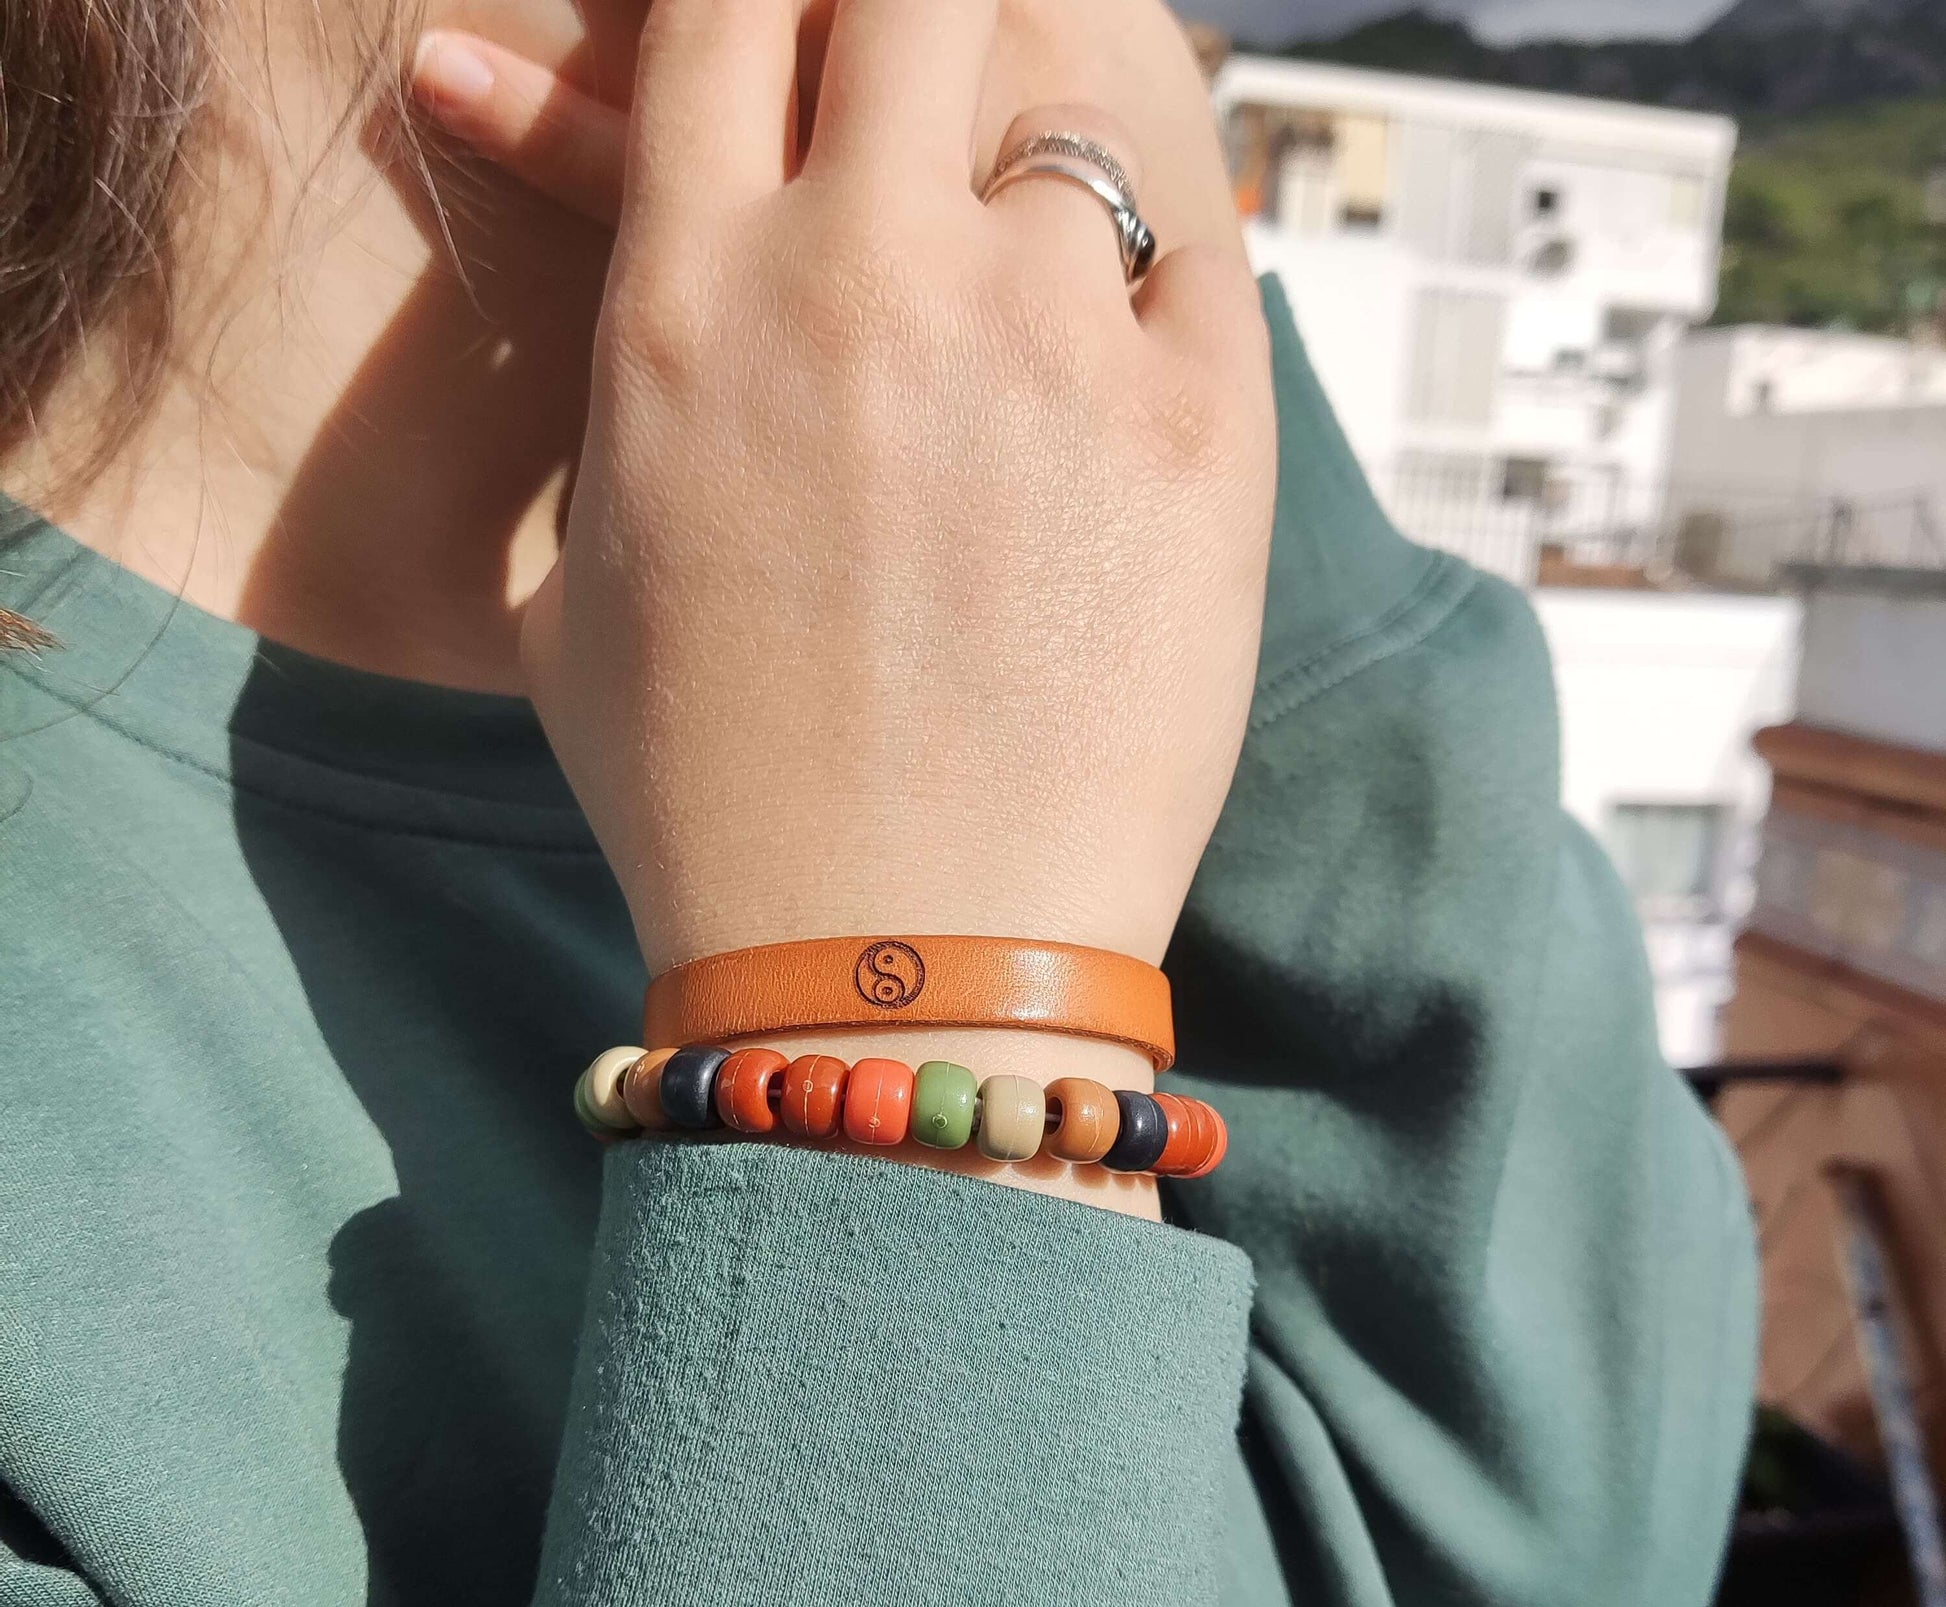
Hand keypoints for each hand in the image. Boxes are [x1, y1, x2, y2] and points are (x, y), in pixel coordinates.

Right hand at [415, 0, 1273, 1212]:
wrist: (889, 971)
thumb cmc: (713, 803)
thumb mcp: (574, 598)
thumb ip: (619, 398)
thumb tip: (668, 288)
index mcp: (688, 305)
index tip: (809, 30)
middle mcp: (864, 282)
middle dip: (924, 13)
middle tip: (939, 96)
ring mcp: (1048, 349)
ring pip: (1078, 113)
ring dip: (1049, 173)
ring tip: (1034, 291)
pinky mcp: (1199, 436)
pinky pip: (1202, 245)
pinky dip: (1163, 267)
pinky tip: (1122, 351)